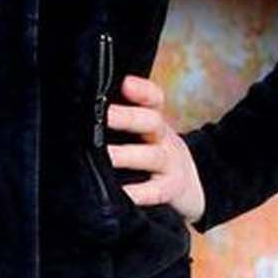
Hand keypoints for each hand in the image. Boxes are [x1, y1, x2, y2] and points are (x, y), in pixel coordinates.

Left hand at [105, 73, 205, 226]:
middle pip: (152, 122)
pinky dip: (139, 193)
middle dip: (128, 118)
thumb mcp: (148, 138)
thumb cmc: (154, 162)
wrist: (190, 191)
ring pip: (152, 156)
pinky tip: (122, 194)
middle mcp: (165, 140)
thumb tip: (86, 116)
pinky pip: (154, 192)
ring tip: (107, 156)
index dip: (142, 90)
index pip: (154, 100)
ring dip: (128, 155)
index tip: (124, 83)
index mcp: (156, 124)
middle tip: (104, 117)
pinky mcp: (170, 191)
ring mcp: (170, 166)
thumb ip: (125, 126)